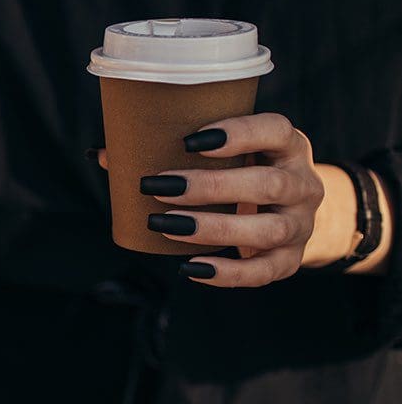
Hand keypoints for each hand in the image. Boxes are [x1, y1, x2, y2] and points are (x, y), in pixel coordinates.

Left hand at [139, 113, 324, 286]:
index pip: (275, 131)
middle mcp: (303, 184)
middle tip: (158, 187)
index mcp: (288, 147)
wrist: (290, 213)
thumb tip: (101, 154)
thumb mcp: (225, 155)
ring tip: (165, 225)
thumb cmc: (243, 173)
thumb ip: (172, 150)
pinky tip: (190, 267)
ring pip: (267, 229)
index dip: (238, 133)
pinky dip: (226, 273)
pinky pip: (263, 272)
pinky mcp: (290, 260)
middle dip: (210, 187)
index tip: (189, 141)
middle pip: (267, 184)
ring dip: (212, 228)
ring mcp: (300, 224)